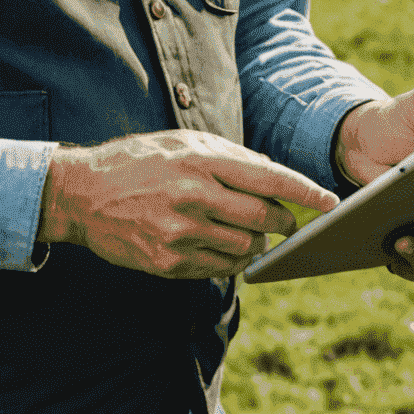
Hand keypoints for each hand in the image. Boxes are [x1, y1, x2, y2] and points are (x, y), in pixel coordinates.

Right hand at [38, 130, 337, 279]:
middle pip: (263, 218)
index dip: (304, 192)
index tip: (329, 201)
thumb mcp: (184, 143)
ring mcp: (180, 233)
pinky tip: (222, 247)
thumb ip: (230, 158)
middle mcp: (194, 196)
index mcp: (202, 160)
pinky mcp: (168, 262)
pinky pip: (219, 269)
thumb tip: (273, 175)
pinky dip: (231, 261)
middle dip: (284, 223)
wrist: (83, 192)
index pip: (268, 178)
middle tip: (286, 222)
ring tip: (248, 234)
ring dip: (258, 245)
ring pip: (246, 249)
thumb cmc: (140, 161)